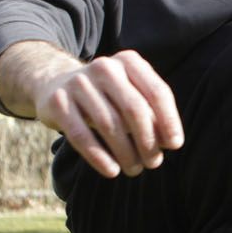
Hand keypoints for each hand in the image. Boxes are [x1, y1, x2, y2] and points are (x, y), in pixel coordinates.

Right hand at [0, 43, 183, 178]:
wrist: (56, 84)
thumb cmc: (107, 96)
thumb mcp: (130, 95)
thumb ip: (152, 113)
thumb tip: (170, 142)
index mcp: (129, 61)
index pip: (157, 92)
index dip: (169, 120)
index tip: (175, 145)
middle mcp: (104, 67)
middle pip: (134, 109)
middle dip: (148, 140)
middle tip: (154, 163)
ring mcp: (78, 83)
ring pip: (109, 124)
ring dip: (126, 153)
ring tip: (134, 169)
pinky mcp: (57, 102)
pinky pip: (81, 135)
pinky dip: (99, 156)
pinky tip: (112, 171)